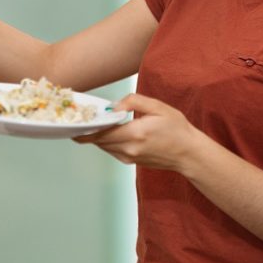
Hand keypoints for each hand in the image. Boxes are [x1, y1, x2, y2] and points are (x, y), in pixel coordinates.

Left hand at [73, 93, 208, 172]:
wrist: (188, 153)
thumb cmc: (176, 129)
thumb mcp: (158, 107)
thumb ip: (134, 101)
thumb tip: (114, 105)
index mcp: (135, 133)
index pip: (101, 132)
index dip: (85, 129)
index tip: (74, 123)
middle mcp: (129, 148)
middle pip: (99, 140)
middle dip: (88, 130)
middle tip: (79, 119)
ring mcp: (129, 157)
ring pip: (104, 146)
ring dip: (97, 136)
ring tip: (90, 123)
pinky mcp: (131, 161)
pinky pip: (112, 150)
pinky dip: (107, 141)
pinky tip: (108, 131)